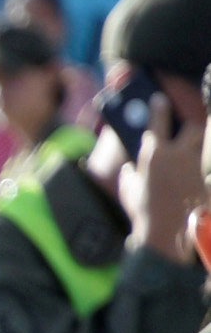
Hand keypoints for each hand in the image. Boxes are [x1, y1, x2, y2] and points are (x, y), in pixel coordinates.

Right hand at [124, 97, 203, 263]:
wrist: (167, 233)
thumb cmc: (144, 212)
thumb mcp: (129, 191)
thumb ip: (129, 175)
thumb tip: (129, 169)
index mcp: (154, 154)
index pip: (157, 120)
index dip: (159, 107)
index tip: (159, 99)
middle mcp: (178, 155)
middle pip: (193, 128)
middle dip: (190, 127)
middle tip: (185, 130)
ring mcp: (195, 166)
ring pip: (202, 145)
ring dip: (197, 145)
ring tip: (190, 151)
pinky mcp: (206, 177)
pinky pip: (205, 165)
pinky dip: (199, 168)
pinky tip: (192, 177)